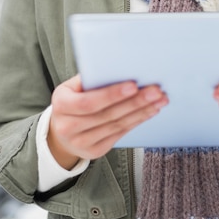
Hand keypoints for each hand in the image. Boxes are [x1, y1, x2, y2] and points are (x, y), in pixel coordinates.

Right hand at [48, 75, 167, 168]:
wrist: (60, 131)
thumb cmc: (71, 100)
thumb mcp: (72, 86)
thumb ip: (90, 78)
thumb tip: (118, 67)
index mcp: (61, 105)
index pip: (89, 102)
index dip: (112, 94)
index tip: (133, 85)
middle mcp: (68, 127)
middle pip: (108, 115)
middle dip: (135, 102)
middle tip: (155, 91)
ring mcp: (81, 142)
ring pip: (117, 125)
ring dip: (142, 111)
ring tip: (159, 100)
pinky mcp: (95, 151)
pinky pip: (120, 134)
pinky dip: (137, 121)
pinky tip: (150, 111)